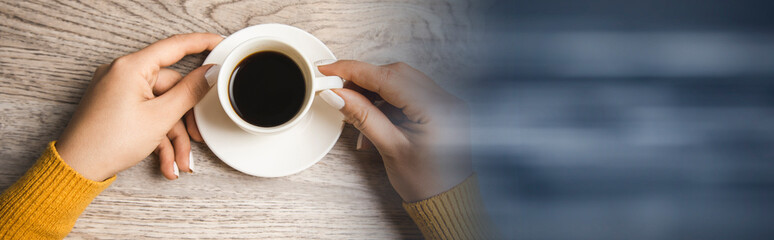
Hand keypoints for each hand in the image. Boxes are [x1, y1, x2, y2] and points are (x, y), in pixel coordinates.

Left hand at [56, 33, 222, 180]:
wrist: (77, 169)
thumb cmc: (108, 142)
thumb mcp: (161, 117)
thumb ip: (190, 91)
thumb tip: (210, 73)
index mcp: (131, 67)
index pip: (175, 46)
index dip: (202, 43)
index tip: (220, 43)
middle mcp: (123, 74)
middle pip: (172, 88)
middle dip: (185, 120)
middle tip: (197, 137)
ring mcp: (119, 91)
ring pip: (161, 108)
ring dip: (174, 137)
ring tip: (180, 161)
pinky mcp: (117, 106)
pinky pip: (147, 116)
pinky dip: (159, 139)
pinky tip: (167, 162)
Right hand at [317, 61, 472, 201]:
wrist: (447, 200)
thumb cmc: (426, 182)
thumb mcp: (390, 148)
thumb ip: (363, 116)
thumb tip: (337, 94)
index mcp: (437, 109)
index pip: (388, 77)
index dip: (354, 70)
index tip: (329, 69)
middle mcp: (446, 99)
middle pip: (395, 74)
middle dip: (364, 81)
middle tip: (340, 94)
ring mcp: (445, 102)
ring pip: (400, 81)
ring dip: (374, 93)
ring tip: (357, 113)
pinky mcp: (440, 107)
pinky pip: (408, 92)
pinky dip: (387, 101)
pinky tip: (374, 117)